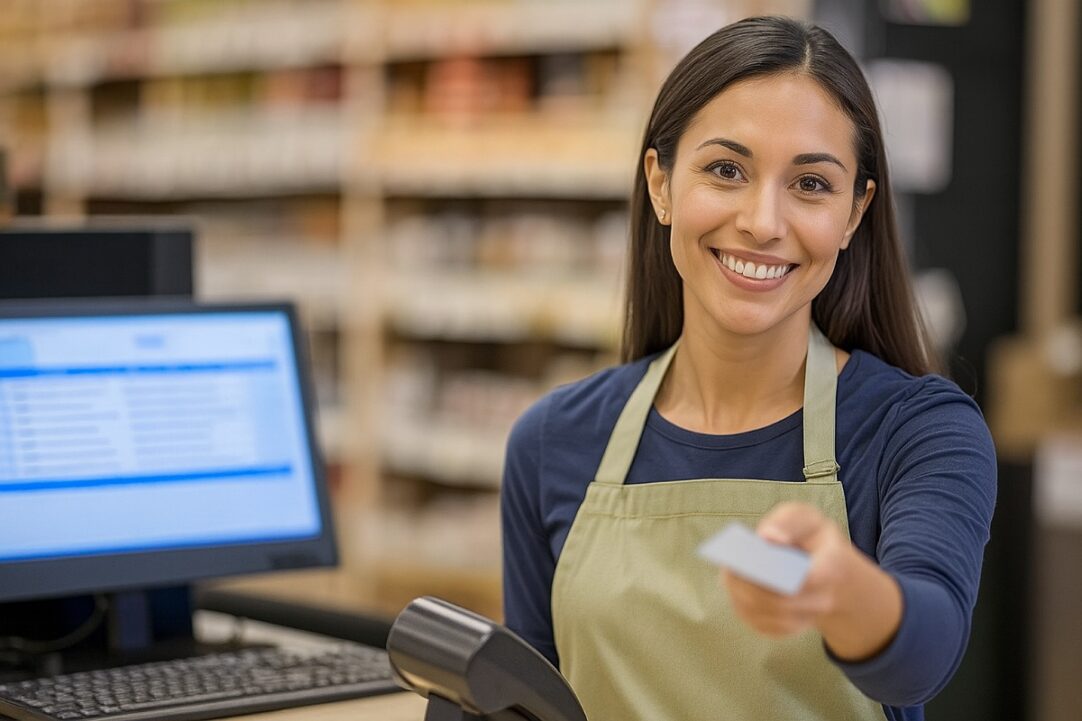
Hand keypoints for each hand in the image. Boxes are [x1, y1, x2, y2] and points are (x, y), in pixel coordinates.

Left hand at [721, 501, 902, 659]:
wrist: (831, 572)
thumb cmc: (812, 539)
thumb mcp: (806, 518)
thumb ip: (788, 522)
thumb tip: (765, 537)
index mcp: (832, 567)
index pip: (806, 578)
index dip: (776, 572)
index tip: (750, 558)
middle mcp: (823, 600)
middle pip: (781, 602)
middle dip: (750, 584)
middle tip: (730, 565)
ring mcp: (807, 618)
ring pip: (767, 617)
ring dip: (742, 596)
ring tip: (728, 573)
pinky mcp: (788, 628)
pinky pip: (761, 625)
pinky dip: (742, 607)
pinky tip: (734, 588)